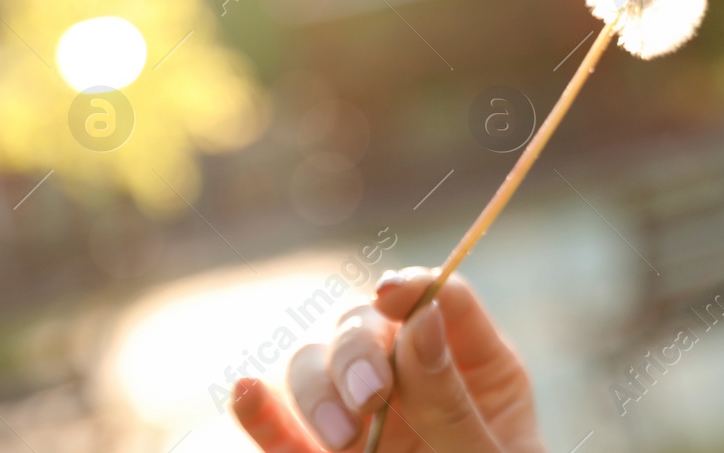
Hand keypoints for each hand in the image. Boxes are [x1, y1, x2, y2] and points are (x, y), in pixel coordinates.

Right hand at [232, 268, 544, 452]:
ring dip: (314, 385)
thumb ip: (452, 397)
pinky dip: (261, 413)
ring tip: (342, 435)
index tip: (392, 296)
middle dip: (355, 349)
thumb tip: (420, 316)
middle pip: (364, 323)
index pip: (442, 300)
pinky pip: (280, 431)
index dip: (413, 288)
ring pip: (314, 364)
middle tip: (368, 396)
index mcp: (476, 369)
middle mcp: (414, 379)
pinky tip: (246, 393)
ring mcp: (364, 417)